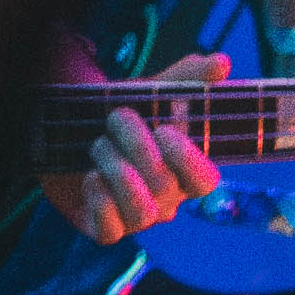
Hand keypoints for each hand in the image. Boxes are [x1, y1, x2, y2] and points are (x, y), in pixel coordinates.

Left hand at [51, 45, 230, 242]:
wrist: (71, 134)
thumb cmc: (121, 120)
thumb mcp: (150, 95)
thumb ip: (186, 79)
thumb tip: (222, 62)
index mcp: (184, 173)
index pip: (205, 181)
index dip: (187, 160)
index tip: (163, 130)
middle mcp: (166, 202)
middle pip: (164, 188)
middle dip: (135, 146)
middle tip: (115, 118)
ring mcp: (136, 219)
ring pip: (140, 213)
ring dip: (115, 170)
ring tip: (97, 145)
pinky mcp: (104, 229)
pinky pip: (110, 231)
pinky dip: (99, 201)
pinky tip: (90, 177)